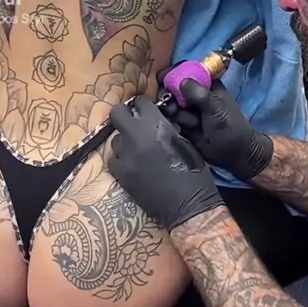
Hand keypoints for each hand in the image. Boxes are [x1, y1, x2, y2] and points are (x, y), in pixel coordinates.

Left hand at [109, 96, 223, 231]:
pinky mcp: (120, 173)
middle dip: (123, 115)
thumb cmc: (194, 171)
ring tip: (136, 151)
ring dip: (125, 142)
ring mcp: (126, 154)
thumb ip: (166, 127)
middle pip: (117, 113)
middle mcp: (137, 135)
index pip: (140, 102)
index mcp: (156, 124)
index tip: (144, 112)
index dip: (142, 106)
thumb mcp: (183, 141)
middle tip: (130, 123)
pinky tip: (132, 166)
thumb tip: (155, 121)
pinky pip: (114, 159)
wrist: (188, 204)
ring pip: (115, 139)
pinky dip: (121, 161)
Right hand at [160, 77, 273, 181]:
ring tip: (182, 122)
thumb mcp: (217, 109)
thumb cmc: (230, 127)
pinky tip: (179, 130)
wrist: (234, 154)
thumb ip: (200, 95)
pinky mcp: (183, 123)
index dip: (173, 73)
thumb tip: (182, 81)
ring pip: (170, 104)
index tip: (162, 79)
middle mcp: (194, 94)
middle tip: (171, 107)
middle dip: (169, 95)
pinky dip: (172, 123)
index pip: (185, 70)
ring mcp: (188, 109)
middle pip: (172, 87)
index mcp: (206, 84)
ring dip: (172, 112)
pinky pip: (170, 119)